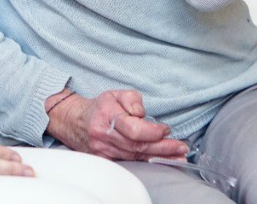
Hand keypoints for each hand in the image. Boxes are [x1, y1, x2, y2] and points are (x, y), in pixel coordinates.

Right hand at [47, 89, 188, 161]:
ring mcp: (103, 151)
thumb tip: (141, 114)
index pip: (133, 129)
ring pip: (136, 157)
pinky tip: (161, 161)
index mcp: (107, 116)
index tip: (166, 129)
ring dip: (159, 157)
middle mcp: (104, 136)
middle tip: (182, 147)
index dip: (153, 131)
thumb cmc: (100, 107)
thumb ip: (132, 99)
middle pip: (138, 146)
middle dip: (163, 148)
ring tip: (178, 156)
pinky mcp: (105, 161)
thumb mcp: (115, 94)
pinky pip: (130, 163)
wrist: (75, 122)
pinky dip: (147, 162)